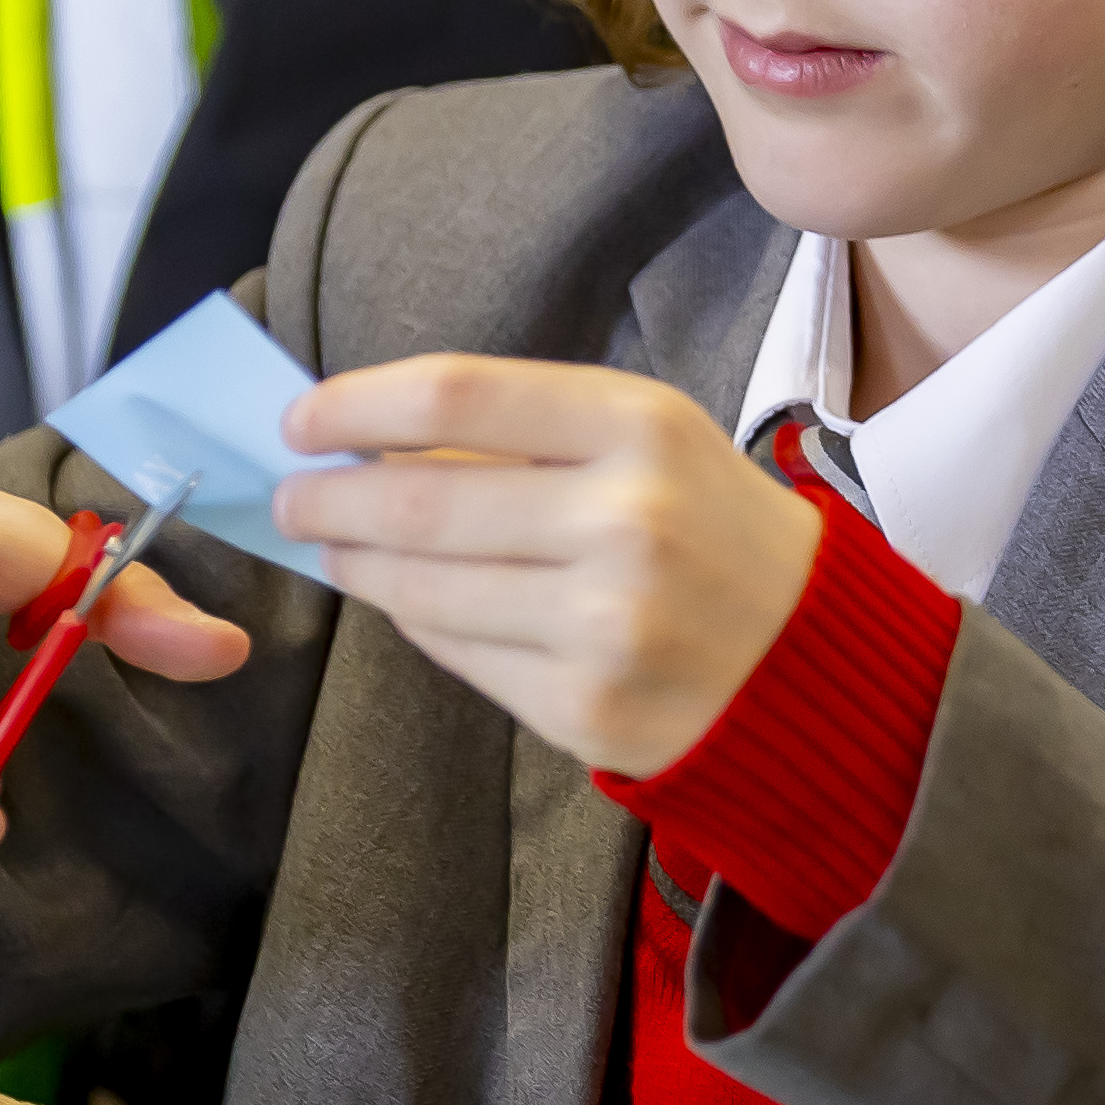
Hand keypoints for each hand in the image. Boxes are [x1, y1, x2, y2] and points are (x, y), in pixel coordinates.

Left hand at [269, 356, 819, 777]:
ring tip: (338, 550)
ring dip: (357, 566)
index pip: (455, 397)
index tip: (301, 421)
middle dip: (327, 500)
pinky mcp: (585, 708)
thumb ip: (523, 431)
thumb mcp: (647, 439)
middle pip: (417, 503)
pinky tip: (415, 602)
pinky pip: (458, 655)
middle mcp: (625, 523)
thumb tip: (370, 443)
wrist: (811, 659)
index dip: (355, 406)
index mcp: (640, 427)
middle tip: (292, 499)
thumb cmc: (712, 526)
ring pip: (422, 590)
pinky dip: (420, 622)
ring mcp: (604, 626)